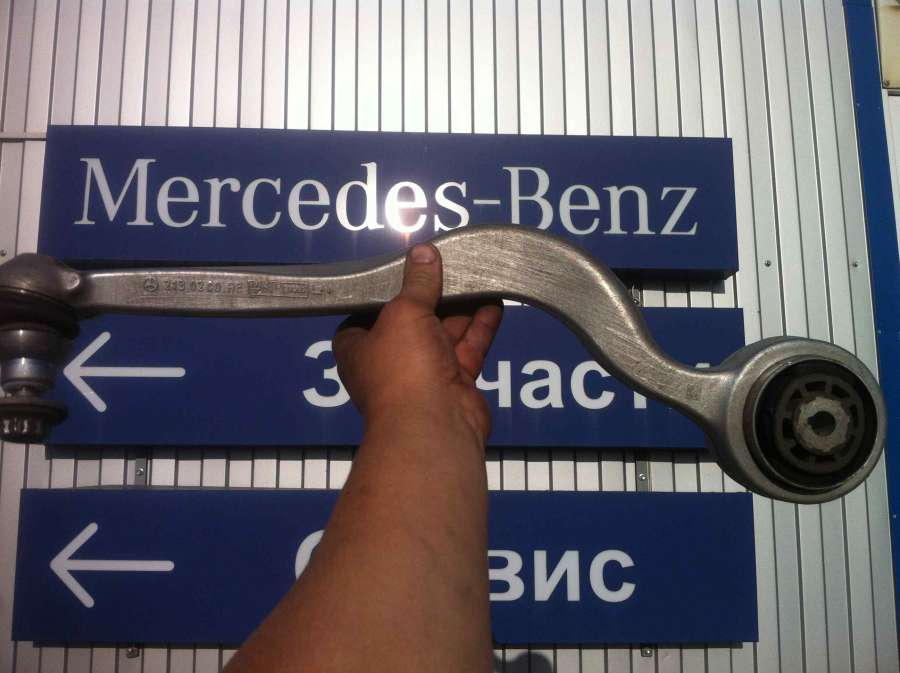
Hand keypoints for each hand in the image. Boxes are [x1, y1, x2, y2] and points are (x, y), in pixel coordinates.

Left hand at [333, 243, 502, 443]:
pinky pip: (468, 347)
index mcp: (359, 347)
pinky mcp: (456, 382)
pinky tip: (493, 301)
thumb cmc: (403, 367)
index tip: (406, 269)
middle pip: (412, 320)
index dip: (386, 292)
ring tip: (479, 275)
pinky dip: (480, 326)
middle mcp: (389, 361)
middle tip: (453, 264)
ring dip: (461, 307)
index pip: (368, 313)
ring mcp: (424, 373)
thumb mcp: (404, 313)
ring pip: (444, 333)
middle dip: (433, 295)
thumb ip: (418, 282)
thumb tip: (423, 252)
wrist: (434, 426)